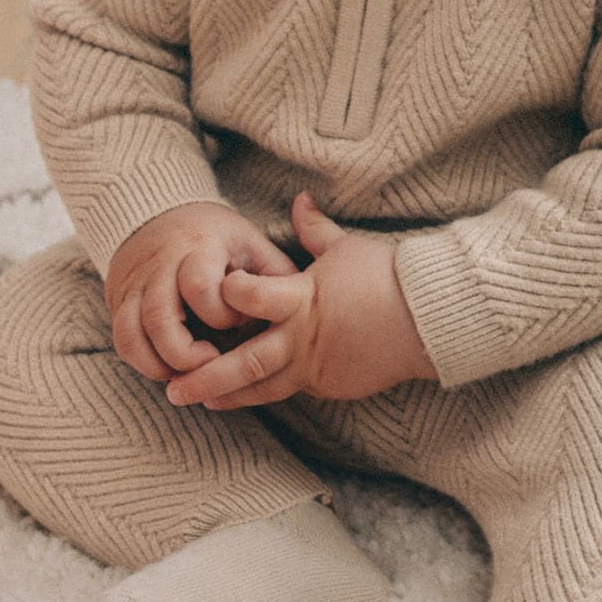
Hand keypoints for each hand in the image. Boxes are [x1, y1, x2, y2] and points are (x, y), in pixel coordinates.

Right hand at [105, 202, 300, 384]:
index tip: (241, 322)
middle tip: (213, 363)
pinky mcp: (119, 299)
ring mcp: (136, 284)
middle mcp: (161, 265)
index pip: (200, 287)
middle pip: (161, 318)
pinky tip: (168, 369)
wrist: (159, 213)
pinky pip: (122, 340)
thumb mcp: (251, 244)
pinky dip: (142, 362)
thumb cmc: (219, 238)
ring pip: (133, 334)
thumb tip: (309, 308)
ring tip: (190, 374)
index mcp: (199, 246)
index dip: (223, 315)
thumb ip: (276, 274)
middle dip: (187, 354)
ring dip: (161, 365)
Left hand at [161, 191, 437, 409]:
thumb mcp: (346, 249)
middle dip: (205, 377)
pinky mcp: (332, 384)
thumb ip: (314, 231)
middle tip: (173, 390)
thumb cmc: (387, 278)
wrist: (429, 319)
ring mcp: (316, 367)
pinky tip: (250, 395)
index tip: (209, 292)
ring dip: (229, 396)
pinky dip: (269, 392)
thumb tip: (300, 200)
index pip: (249, 296)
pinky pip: (295, 389)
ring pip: (263, 388)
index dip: (226, 293)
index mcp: (301, 298)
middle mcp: (301, 338)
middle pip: (243, 362)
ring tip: (201, 402)